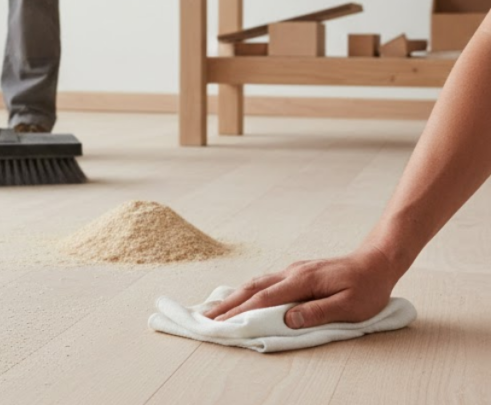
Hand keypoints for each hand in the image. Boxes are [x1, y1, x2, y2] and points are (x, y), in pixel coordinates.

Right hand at [202, 246, 401, 328]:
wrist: (378, 260)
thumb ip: (318, 312)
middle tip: (205, 317)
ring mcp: (293, 270)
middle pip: (251, 288)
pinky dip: (247, 290)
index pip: (264, 299)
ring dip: (234, 296)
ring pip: (256, 282)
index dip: (241, 313)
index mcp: (302, 281)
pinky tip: (242, 296)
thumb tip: (288, 319)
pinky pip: (265, 281)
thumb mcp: (350, 306)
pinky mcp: (297, 272)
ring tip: (216, 309)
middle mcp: (292, 272)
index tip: (221, 324)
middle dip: (227, 304)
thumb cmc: (368, 286)